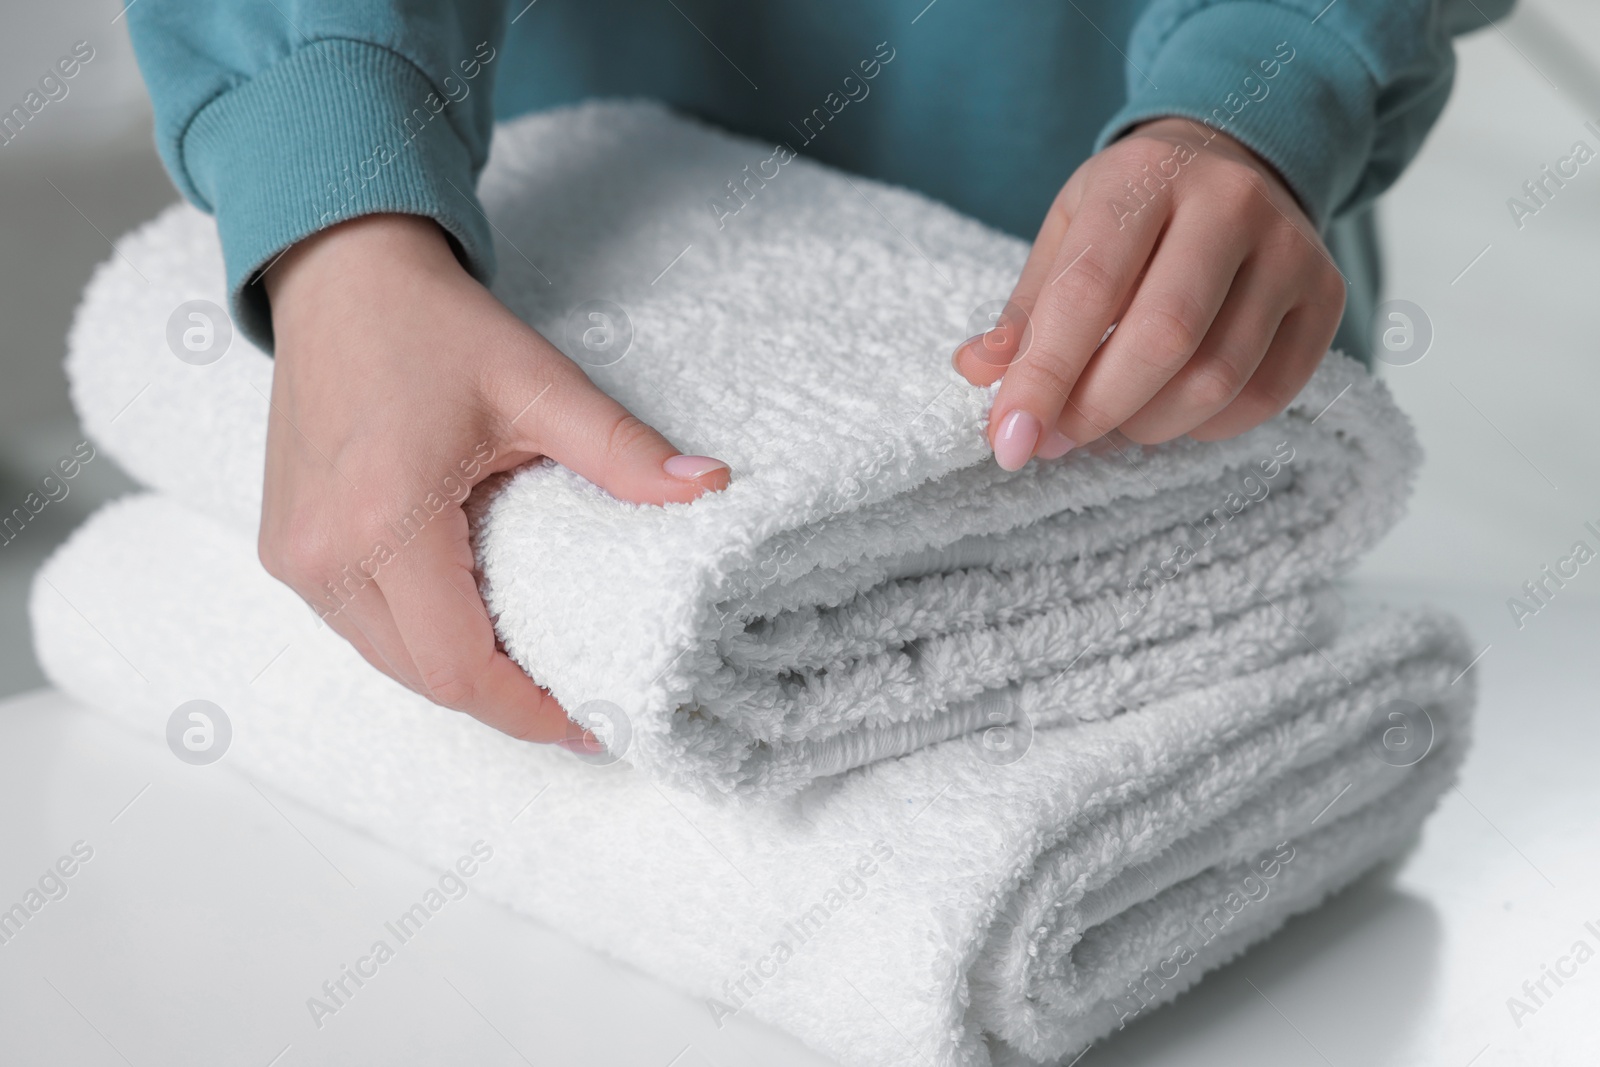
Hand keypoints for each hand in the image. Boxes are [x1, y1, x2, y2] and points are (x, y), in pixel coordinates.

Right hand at [259, 214, 729, 744]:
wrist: (339, 275)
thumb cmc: (432, 326)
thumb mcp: (541, 386)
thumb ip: (624, 452)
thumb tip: (711, 487)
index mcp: (385, 521)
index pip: (458, 667)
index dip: (529, 712)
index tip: (591, 723)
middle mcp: (324, 553)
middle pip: (424, 678)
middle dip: (503, 699)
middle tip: (574, 694)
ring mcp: (294, 556)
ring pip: (389, 661)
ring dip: (459, 669)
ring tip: (531, 658)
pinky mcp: (286, 548)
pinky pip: (360, 626)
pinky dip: (418, 636)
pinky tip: (470, 614)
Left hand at [954, 117, 1345, 468]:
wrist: (1238, 159)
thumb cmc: (1136, 209)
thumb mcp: (1069, 232)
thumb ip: (1028, 308)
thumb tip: (981, 373)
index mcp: (1144, 178)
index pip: (1088, 290)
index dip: (1044, 377)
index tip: (1008, 439)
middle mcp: (1230, 203)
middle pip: (1164, 338)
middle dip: (1096, 410)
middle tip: (1054, 442)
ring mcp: (1291, 249)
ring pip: (1217, 378)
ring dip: (1147, 426)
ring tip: (1110, 423)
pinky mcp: (1327, 296)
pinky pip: (1265, 395)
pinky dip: (1205, 427)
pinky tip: (1170, 411)